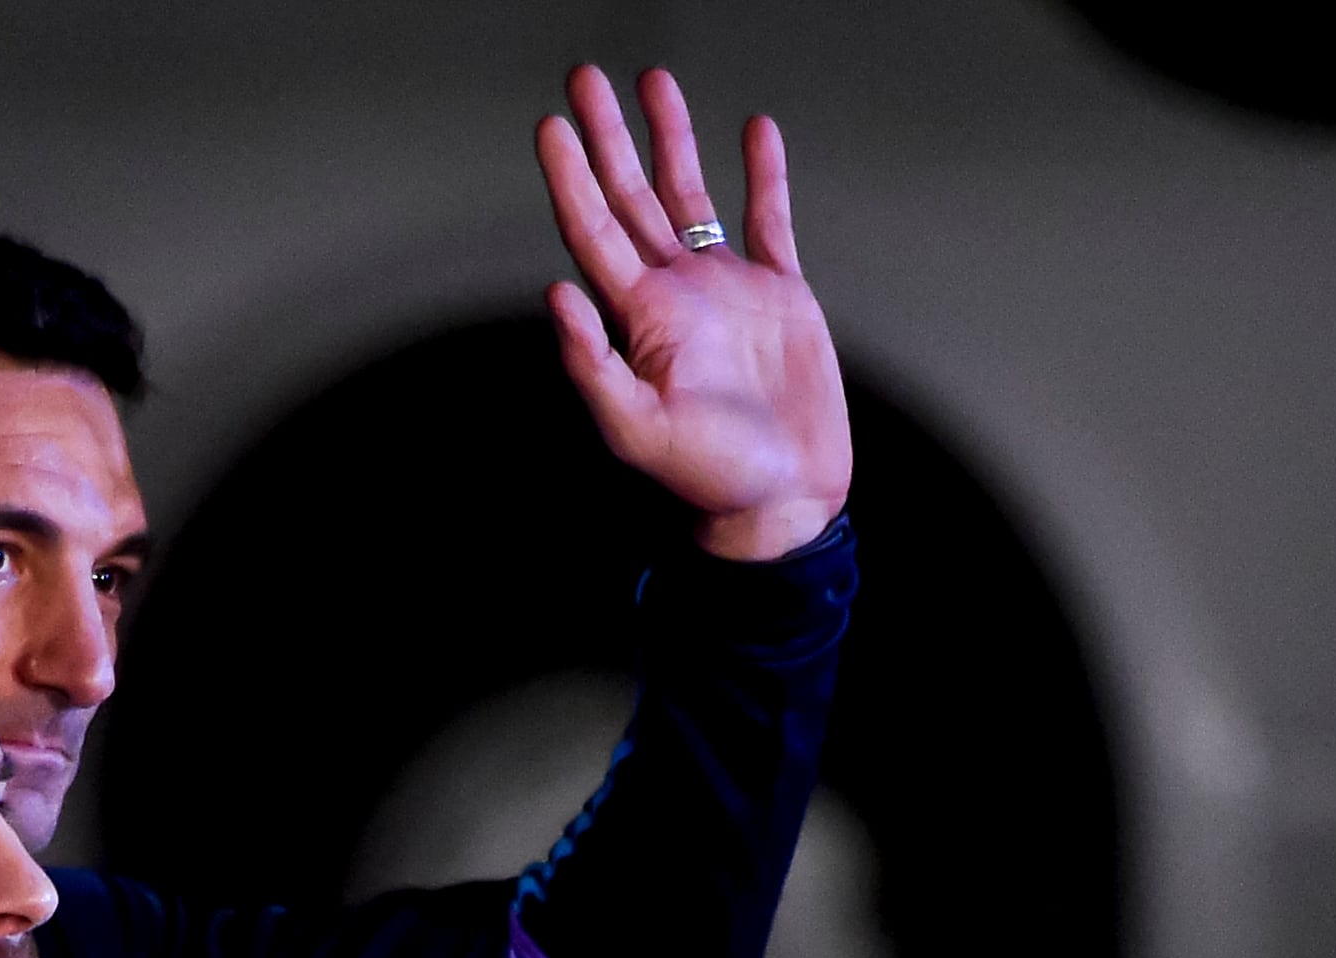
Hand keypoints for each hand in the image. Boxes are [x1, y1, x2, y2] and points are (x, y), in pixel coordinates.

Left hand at [536, 66, 851, 562]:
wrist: (784, 500)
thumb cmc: (709, 478)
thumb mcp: (636, 429)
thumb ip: (592, 364)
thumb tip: (556, 293)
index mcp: (639, 319)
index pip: (594, 231)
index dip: (571, 178)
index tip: (551, 126)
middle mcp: (675, 293)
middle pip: (631, 196)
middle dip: (607, 138)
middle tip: (584, 79)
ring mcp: (726, 289)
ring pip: (690, 195)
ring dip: (670, 139)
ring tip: (653, 82)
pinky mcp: (780, 293)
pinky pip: (769, 218)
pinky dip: (764, 174)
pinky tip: (754, 132)